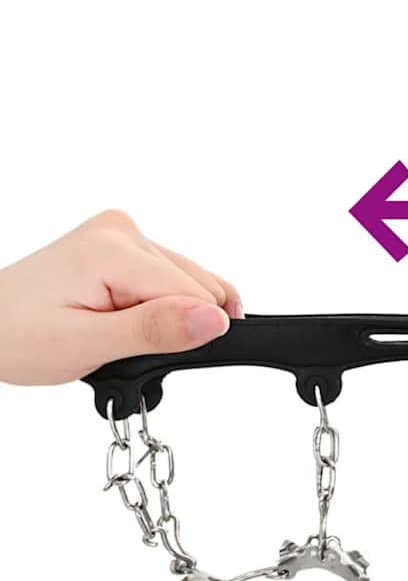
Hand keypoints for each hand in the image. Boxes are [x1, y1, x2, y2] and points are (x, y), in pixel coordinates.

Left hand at [0, 210, 241, 385]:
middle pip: (199, 287)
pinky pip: (176, 278)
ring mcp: (125, 233)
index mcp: (112, 248)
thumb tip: (214, 320)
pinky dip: (164, 306)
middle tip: (121, 342)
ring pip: (193, 285)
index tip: (140, 350)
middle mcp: (123, 230)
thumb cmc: (18, 336)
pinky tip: (131, 316)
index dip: (181, 334)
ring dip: (168, 317)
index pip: (195, 295)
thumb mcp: (85, 345)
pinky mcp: (127, 244)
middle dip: (174, 325)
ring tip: (118, 329)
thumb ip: (155, 331)